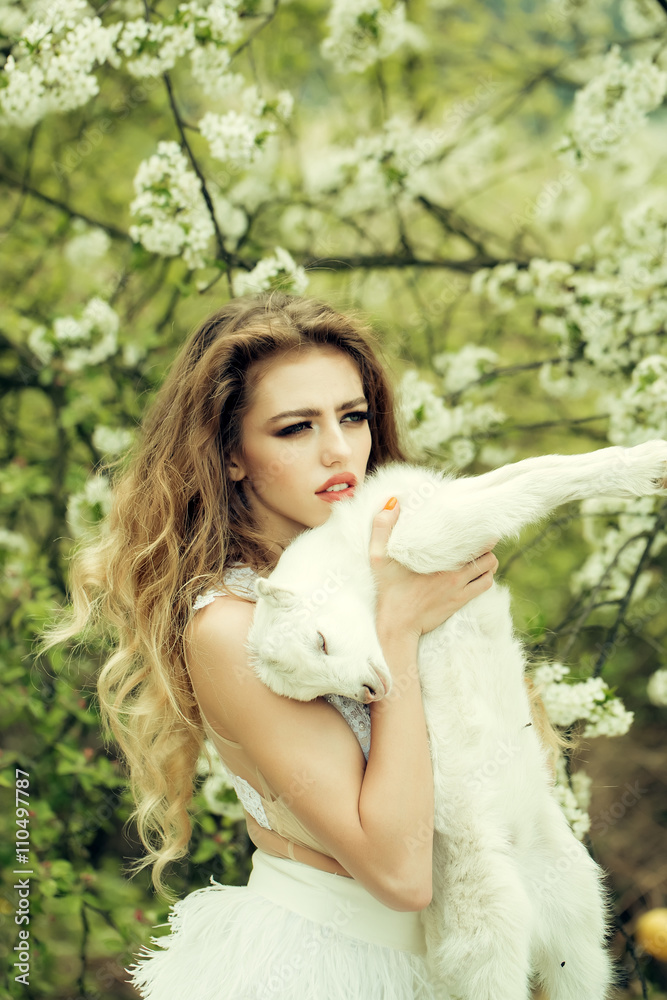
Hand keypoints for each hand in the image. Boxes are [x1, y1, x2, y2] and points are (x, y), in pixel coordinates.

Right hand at [369, 497, 498, 638]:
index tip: (475, 521)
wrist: (397, 627)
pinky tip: (476, 573)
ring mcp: (460, 588)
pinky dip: (486, 577)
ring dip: (488, 560)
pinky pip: (485, 585)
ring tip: (479, 554)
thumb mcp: (378, 557)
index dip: (477, 528)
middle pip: (486, 551)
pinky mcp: (461, 601)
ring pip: (490, 568)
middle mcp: (454, 573)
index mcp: (437, 559)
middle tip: (478, 537)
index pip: (470, 538)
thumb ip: (382, 528)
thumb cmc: (388, 590)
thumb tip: (393, 502)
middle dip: (485, 543)